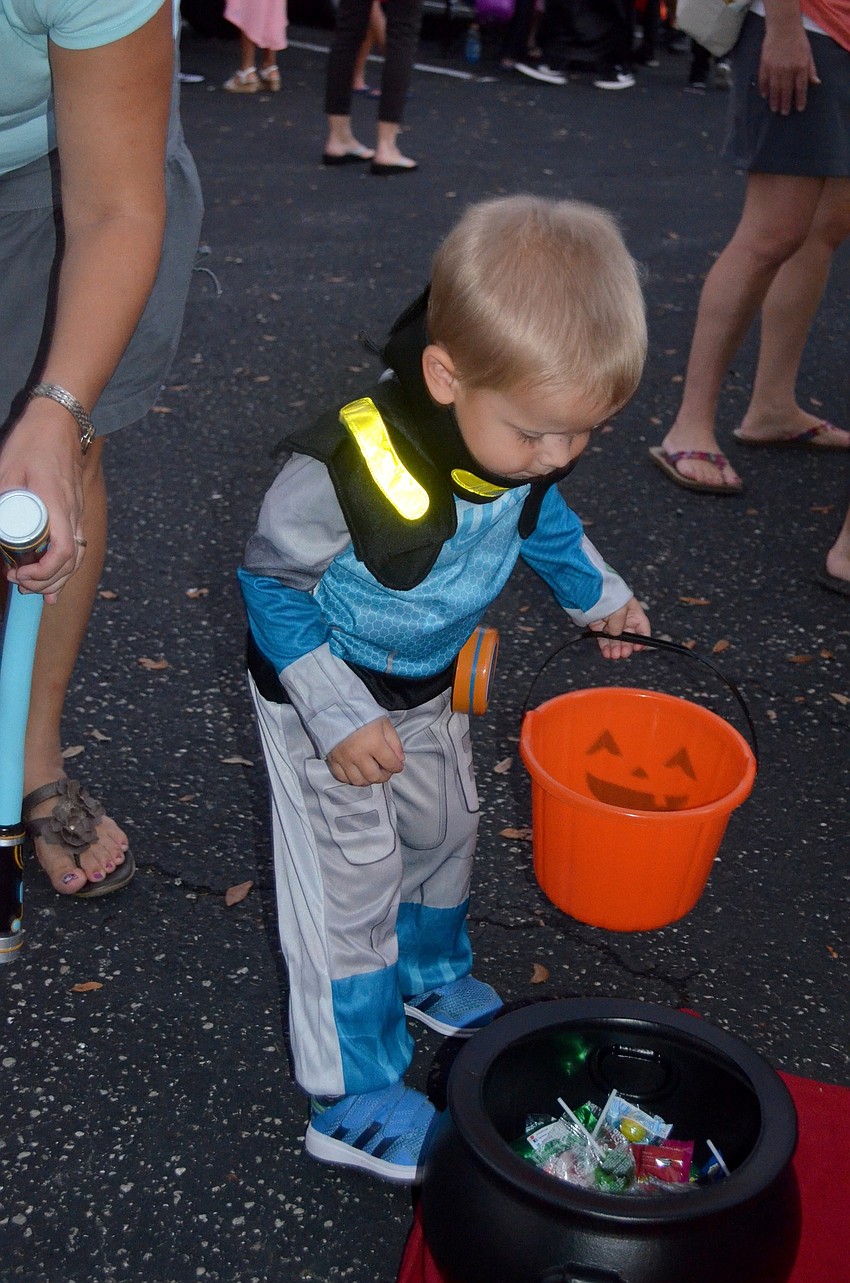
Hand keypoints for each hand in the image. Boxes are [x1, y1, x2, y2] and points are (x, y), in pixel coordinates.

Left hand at [0, 406, 85, 600]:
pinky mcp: (74, 511)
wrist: (58, 421)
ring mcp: (77, 512)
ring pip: (76, 558)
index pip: (62, 551)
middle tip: (18, 584)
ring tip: (33, 590)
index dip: (42, 571)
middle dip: (46, 581)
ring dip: (56, 579)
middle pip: (71, 562)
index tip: (18, 573)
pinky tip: (53, 584)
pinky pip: (76, 547)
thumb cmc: (31, 442)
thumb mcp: (4, 471)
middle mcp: (72, 513)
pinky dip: (65, 568)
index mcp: (56, 504)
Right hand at [326, 716, 404, 785]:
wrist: (336, 706)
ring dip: (368, 779)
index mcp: (374, 743)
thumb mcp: (383, 723)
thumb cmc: (361, 712)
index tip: (398, 766)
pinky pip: (342, 778)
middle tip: (385, 770)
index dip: (397, 767)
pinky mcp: (332, 760)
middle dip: (383, 776)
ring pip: (358, 781)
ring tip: (372, 771)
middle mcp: (358, 754)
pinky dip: (351, 778)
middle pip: (374, 776)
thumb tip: (399, 760)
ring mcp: (343, 759)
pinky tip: (357, 772)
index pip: (390, 764)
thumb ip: (394, 742)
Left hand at [588, 596, 650, 659]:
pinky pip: (604, 640)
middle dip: (626, 647)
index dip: (642, 639)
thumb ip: (619, 625)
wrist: (590, 591)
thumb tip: (615, 634)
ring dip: (616, 649)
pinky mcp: (599, 627)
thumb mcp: (620, 610)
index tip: (638, 648)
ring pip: (615, 641)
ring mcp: (611, 623)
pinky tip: (606, 653)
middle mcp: (623, 619)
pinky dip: (605, 647)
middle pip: (628, 637)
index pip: (642, 628)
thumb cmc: (609, 595)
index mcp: (633, 613)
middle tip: (624, 654)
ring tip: (614, 655)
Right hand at [759, 17, 818, 113]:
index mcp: (800, 67)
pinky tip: (765, 96)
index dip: (800, 100)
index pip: (801, 88)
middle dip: (785, 104)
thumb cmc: (798, 41)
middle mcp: (787, 69)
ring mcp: (775, 68)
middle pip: (786, 91)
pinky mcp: (765, 65)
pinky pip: (763, 81)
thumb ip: (811, 70)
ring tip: (774, 109)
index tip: (799, 109)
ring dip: (774, 101)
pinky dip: (763, 89)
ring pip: (774, 89)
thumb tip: (816, 83)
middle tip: (784, 113)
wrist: (783, 27)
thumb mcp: (808, 54)